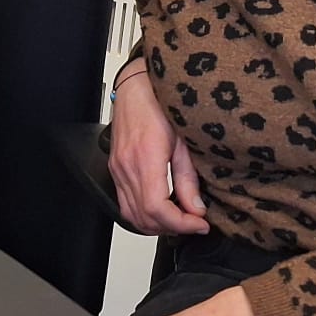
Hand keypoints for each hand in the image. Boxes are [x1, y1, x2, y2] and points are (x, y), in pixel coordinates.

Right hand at [108, 59, 208, 235]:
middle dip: (173, 227)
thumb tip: (195, 208)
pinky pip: (125, 204)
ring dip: (157, 225)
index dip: (181, 223)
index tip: (199, 223)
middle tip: (195, 222)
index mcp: (145, 158)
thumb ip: (188, 178)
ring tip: (180, 218)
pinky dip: (144, 215)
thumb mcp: (184, 140)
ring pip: (132, 216)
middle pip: (144, 218)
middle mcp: (126, 167)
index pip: (157, 208)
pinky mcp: (115, 169)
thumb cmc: (160, 105)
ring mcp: (117, 170)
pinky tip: (162, 209)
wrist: (137, 87)